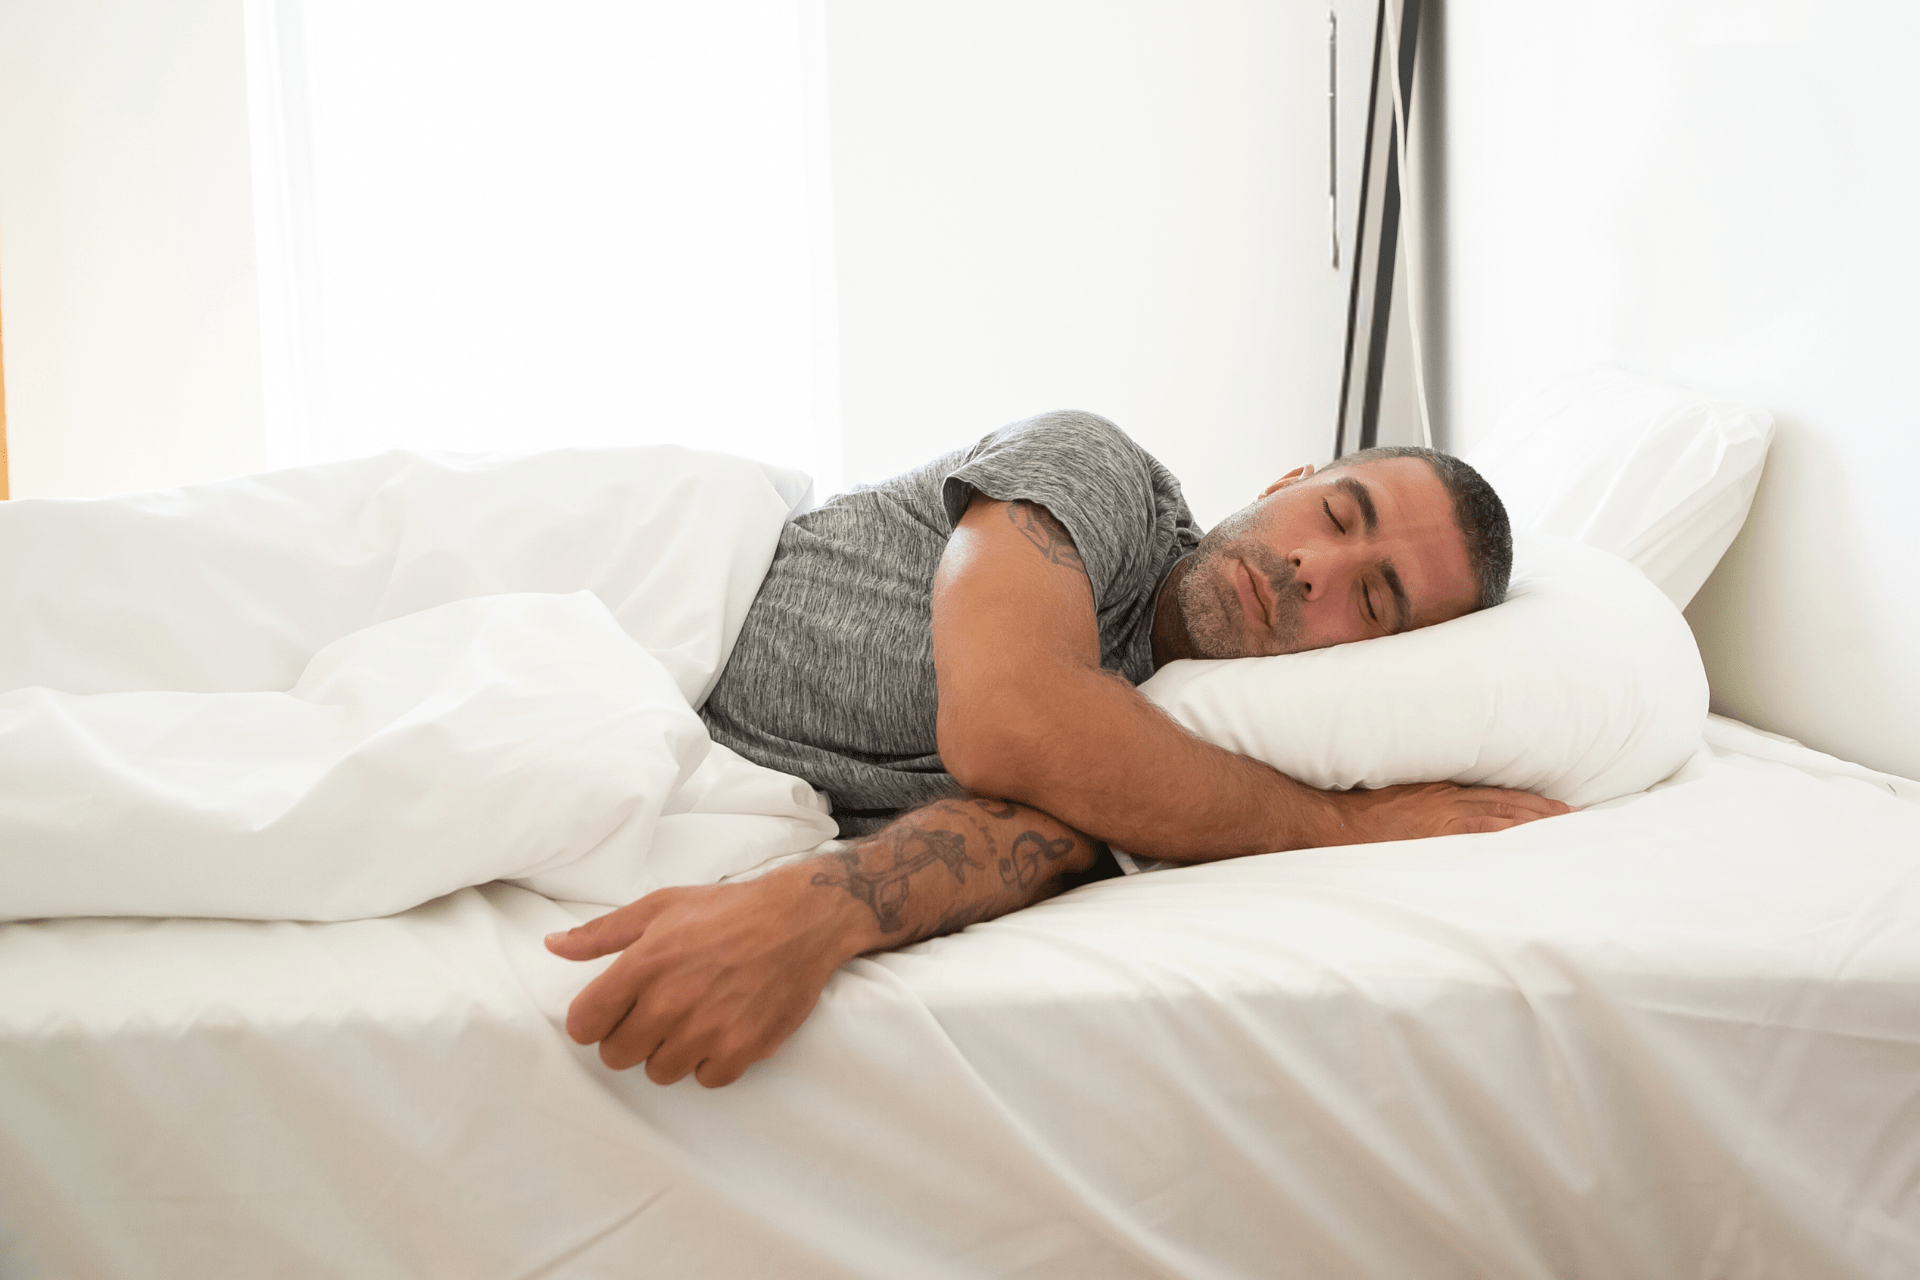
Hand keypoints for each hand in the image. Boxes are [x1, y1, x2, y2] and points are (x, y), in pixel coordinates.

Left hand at [544, 865, 864, 1086]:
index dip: (593, 1020)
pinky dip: (711, 1061)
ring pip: (659, 1072)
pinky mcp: (744, 1048)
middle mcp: (672, 1000)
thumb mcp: (660, 907)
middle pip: (617, 1056)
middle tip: (658, 1013)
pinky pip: (705, 1079)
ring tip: (693, 1019)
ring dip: (670, 1052)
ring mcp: (709, 1028)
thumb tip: (553, 946)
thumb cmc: (727, 911)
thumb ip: (601, 933)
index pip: (584, 1024)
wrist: (800, 919)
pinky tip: (722, 1029)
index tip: (611, 1011)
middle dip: (630, 1038)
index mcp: (645, 963)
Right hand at [1323, 781, 1572, 844]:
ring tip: (1563, 826)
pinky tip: (1529, 842)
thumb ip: (1422, 805)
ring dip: (1534, 820)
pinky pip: (1480, 833)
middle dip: (1540, 808)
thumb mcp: (1396, 799)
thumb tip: (1435, 819)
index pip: (1492, 792)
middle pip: (1505, 801)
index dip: (1524, 799)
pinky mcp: (1435, 834)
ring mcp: (1443, 816)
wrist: (1332, 822)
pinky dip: (1508, 834)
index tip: (1550, 805)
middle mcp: (1446, 798)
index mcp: (1438, 789)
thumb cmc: (1357, 813)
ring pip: (1501, 815)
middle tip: (1572, 815)